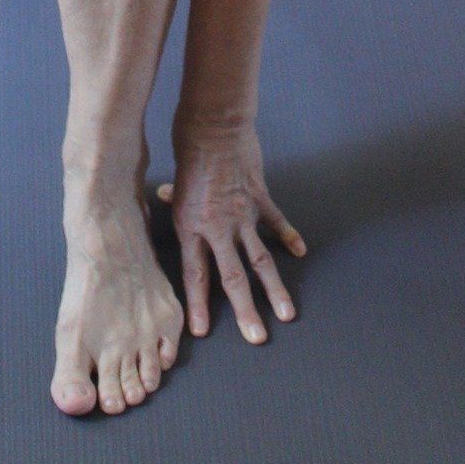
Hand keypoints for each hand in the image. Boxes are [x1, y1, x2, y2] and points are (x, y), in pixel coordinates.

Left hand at [159, 120, 305, 344]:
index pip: (194, 275)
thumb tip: (164, 198)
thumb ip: (173, 199)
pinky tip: (300, 252)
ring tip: (286, 313)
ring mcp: (242, 215)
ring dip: (274, 289)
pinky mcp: (260, 198)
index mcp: (191, 227)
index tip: (201, 331)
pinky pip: (277, 222)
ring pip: (261, 261)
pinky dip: (289, 237)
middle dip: (245, 311)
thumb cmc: (186, 151)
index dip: (198, 304)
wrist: (212, 125)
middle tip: (256, 338)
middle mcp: (217, 228)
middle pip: (232, 277)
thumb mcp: (174, 180)